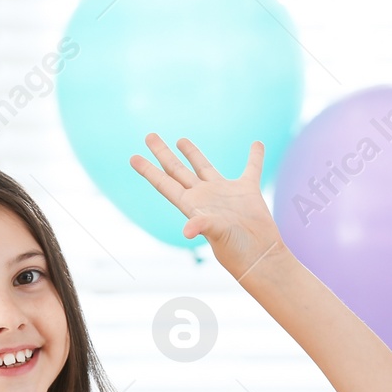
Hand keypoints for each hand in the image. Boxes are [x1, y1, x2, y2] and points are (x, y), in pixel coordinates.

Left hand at [130, 134, 284, 280]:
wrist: (259, 255)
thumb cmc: (236, 249)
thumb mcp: (216, 235)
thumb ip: (202, 226)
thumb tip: (188, 231)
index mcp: (192, 205)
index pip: (164, 183)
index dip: (148, 170)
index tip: (132, 157)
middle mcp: (204, 196)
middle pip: (177, 170)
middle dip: (163, 153)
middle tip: (149, 136)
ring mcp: (224, 193)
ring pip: (204, 166)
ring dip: (193, 152)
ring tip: (180, 139)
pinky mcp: (247, 191)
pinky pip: (251, 168)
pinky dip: (255, 156)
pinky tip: (256, 143)